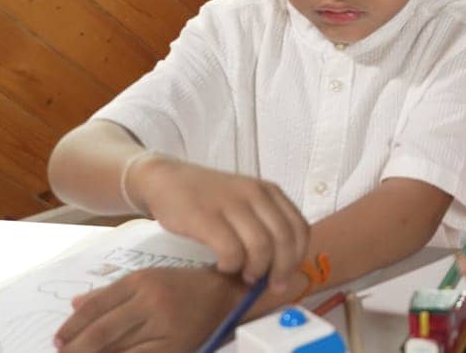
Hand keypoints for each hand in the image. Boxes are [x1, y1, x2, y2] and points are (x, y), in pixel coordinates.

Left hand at [54, 266, 246, 352]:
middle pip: (102, 330)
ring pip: (117, 348)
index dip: (72, 326)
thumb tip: (75, 305)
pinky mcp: (175, 347)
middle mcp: (151, 301)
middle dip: (76, 347)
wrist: (230, 296)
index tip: (58, 339)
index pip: (96, 307)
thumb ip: (112, 292)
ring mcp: (163, 326)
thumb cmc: (186, 287)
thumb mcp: (150, 279)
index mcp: (142, 281)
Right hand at [129, 155, 309, 290]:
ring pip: (261, 246)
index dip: (297, 257)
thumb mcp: (244, 202)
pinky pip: (231, 249)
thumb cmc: (208, 199)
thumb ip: (263, 225)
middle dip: (281, 269)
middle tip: (269, 285)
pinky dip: (232, 266)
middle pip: (284, 239)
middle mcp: (255, 194)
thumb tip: (278, 269)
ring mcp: (231, 203)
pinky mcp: (205, 216)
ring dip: (257, 269)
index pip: (300, 227)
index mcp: (270, 191)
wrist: (166, 180)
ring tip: (245, 276)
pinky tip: (224, 267)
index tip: (286, 275)